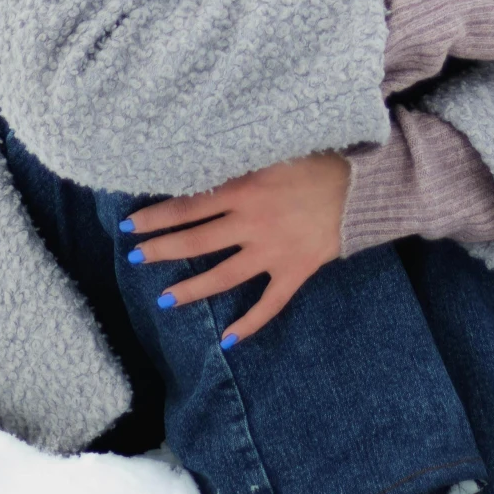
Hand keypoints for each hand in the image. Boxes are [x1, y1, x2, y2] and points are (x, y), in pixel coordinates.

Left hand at [121, 151, 349, 344]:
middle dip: (162, 249)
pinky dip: (249, 323)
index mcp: (244, 190)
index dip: (157, 215)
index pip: (188, 205)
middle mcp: (252, 224)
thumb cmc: (317, 163)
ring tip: (165, 300)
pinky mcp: (294, 272)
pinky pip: (269, 304)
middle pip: (197, 240)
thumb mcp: (273, 154)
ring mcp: (272, 252)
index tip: (131, 224)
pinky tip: (228, 340)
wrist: (362, 188)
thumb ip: (239, 165)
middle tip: (134, 257)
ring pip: (223, 276)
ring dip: (192, 289)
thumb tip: (202, 169)